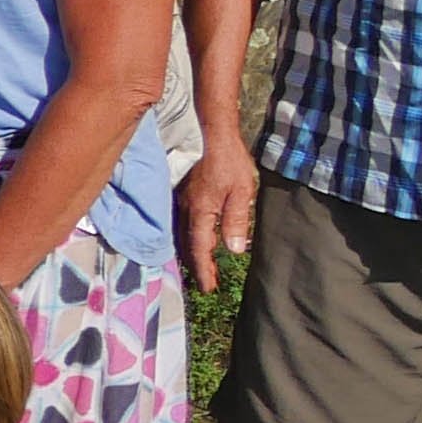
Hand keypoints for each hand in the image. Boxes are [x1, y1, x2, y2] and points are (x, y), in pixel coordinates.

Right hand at [178, 145, 258, 292]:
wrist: (212, 135)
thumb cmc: (230, 162)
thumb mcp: (241, 192)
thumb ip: (236, 221)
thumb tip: (233, 250)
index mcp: (200, 212)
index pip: (200, 249)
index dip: (204, 270)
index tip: (209, 288)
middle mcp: (185, 210)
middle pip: (187, 246)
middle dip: (196, 266)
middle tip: (206, 283)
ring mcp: (180, 202)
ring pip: (181, 235)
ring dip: (190, 253)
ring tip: (201, 266)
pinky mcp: (181, 194)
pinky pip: (179, 223)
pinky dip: (186, 238)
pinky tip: (193, 240)